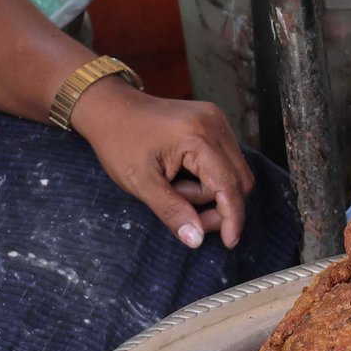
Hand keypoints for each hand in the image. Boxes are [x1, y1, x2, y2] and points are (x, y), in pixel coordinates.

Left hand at [74, 77, 253, 247]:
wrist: (111, 108)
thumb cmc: (120, 142)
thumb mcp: (140, 183)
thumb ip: (171, 211)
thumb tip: (196, 240)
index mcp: (197, 137)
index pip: (229, 184)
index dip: (232, 217)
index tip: (228, 242)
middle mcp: (214, 124)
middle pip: (239, 179)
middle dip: (220, 205)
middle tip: (191, 219)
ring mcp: (216, 120)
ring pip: (234, 171)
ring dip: (211, 191)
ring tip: (176, 189)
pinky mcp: (213, 122)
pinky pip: (225, 159)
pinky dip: (210, 177)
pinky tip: (185, 177)